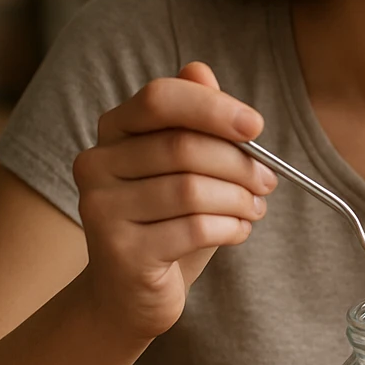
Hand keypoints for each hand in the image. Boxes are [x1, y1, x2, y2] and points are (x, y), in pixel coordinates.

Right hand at [73, 61, 276, 338]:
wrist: (129, 294)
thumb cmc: (166, 220)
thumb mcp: (184, 166)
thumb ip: (192, 120)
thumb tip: (201, 70)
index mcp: (112, 131)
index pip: (160, 98)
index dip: (212, 107)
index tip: (256, 126)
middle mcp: (96, 165)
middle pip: (183, 147)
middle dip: (238, 163)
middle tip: (268, 180)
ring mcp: (102, 210)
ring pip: (192, 190)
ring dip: (239, 199)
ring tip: (255, 208)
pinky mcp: (122, 253)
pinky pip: (195, 229)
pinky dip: (231, 228)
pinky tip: (239, 231)